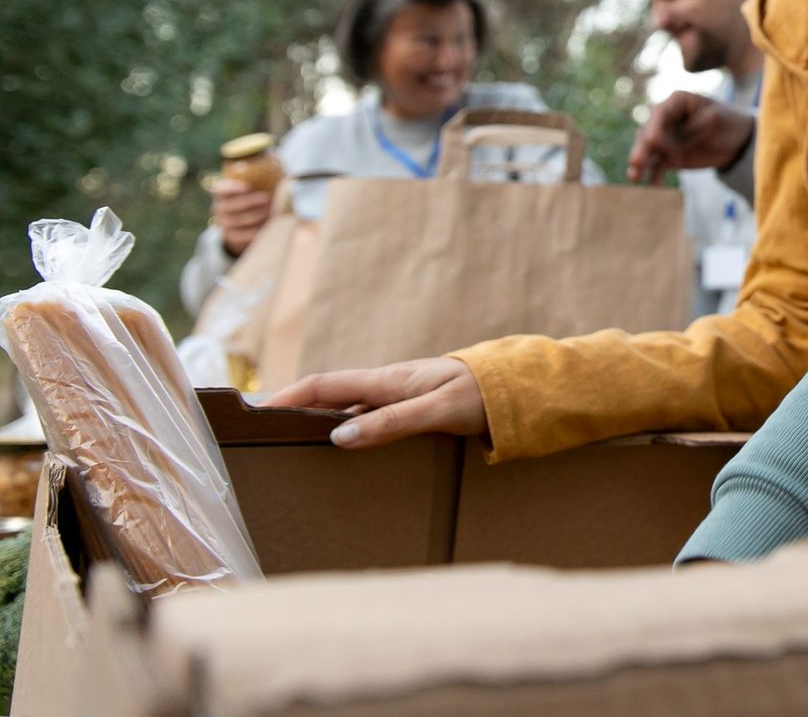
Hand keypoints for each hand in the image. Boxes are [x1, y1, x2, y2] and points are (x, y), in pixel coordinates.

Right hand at [209, 178, 273, 256]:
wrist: (248, 225)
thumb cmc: (257, 199)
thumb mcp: (259, 188)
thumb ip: (269, 179)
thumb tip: (289, 175)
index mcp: (222, 193)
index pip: (219, 189)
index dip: (231, 188)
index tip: (247, 186)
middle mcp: (219, 208)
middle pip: (228, 206)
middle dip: (248, 202)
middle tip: (266, 198)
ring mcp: (223, 223)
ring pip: (235, 221)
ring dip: (254, 216)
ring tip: (270, 211)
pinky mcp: (230, 237)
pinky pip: (240, 235)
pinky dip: (254, 231)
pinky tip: (267, 225)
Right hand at [265, 357, 487, 448]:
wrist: (523, 388)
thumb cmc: (484, 393)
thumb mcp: (438, 409)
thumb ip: (391, 423)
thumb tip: (338, 436)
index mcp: (388, 380)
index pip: (323, 384)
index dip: (285, 396)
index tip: (252, 413)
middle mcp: (389, 387)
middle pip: (331, 400)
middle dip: (296, 415)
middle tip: (265, 441)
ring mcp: (401, 399)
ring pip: (352, 414)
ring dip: (324, 428)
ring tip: (297, 455)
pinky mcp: (415, 411)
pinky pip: (374, 424)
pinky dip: (354, 436)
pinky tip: (351, 458)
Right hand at [628, 91, 753, 184]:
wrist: (740, 142)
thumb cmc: (729, 122)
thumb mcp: (715, 117)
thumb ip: (690, 125)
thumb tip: (666, 136)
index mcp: (677, 102)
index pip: (660, 113)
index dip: (654, 127)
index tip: (653, 142)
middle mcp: (666, 119)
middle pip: (648, 132)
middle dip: (642, 148)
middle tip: (636, 162)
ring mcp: (665, 138)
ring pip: (647, 151)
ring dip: (640, 164)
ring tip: (634, 177)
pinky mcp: (669, 156)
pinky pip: (656, 166)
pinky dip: (653, 176)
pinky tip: (654, 186)